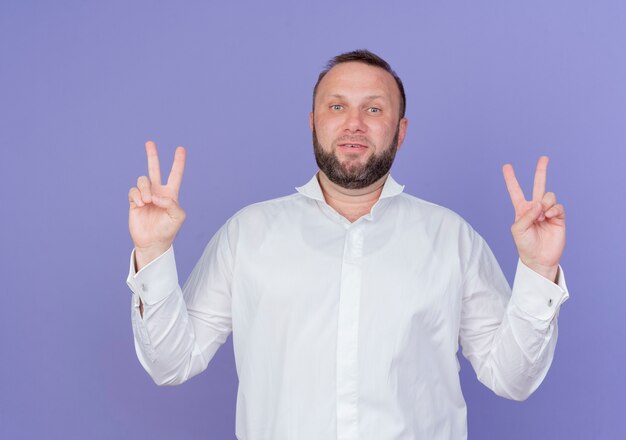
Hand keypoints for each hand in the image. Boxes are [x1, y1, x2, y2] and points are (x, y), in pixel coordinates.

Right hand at [128, 141, 186, 269]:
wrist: (153, 242)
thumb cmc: (168, 230)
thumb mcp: (177, 216)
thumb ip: (171, 203)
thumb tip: (156, 195)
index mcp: (171, 194)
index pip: (175, 175)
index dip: (178, 162)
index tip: (181, 149)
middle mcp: (157, 192)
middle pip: (155, 169)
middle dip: (152, 155)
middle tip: (150, 142)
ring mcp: (145, 196)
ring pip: (143, 180)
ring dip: (145, 189)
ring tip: (147, 201)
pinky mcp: (134, 201)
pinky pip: (133, 191)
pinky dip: (137, 196)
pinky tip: (141, 204)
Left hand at [502, 156, 564, 281]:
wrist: (539, 258)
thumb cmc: (525, 245)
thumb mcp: (518, 230)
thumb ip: (526, 215)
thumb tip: (539, 203)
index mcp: (521, 209)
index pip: (515, 191)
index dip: (511, 178)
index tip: (506, 166)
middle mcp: (535, 208)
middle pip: (538, 185)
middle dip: (541, 171)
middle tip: (544, 157)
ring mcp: (547, 211)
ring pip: (549, 195)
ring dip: (545, 203)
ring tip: (542, 215)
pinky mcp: (559, 217)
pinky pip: (558, 206)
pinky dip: (553, 209)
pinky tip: (549, 216)